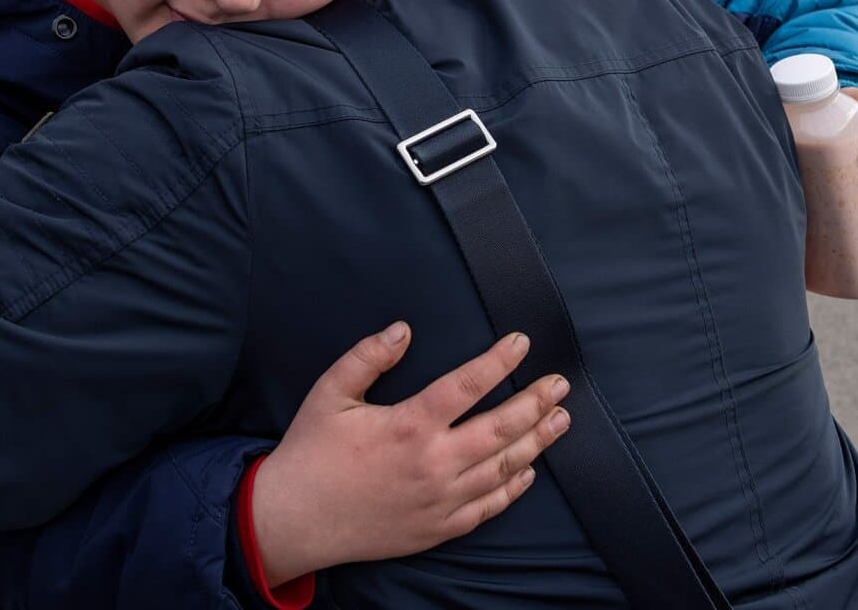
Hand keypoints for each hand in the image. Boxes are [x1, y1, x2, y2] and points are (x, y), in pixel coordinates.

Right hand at [251, 324, 569, 584]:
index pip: (467, 385)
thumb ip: (367, 357)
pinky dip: (513, 489)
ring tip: (560, 421)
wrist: (296, 520)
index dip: (499, 360)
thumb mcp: (329, 393)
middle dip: (535, 403)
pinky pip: (487, 508)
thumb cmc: (312, 452)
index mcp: (409, 425)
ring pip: (503, 469)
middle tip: (560, 384)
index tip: (522, 342)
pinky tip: (528, 472)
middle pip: (500, 429)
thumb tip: (403, 330)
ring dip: (536, 442)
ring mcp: (440, 500)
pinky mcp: (438, 528)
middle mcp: (433, 463)